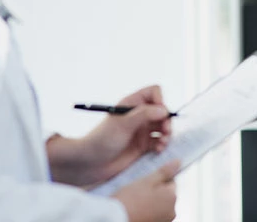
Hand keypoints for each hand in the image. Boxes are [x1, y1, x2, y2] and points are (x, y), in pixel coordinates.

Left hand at [48, 85, 172, 185]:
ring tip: (162, 143)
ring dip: (166, 134)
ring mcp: (142, 130)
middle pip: (162, 111)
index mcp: (132, 104)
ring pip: (163, 127)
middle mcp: (139, 115)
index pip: (153, 92)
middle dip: (166, 120)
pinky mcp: (143, 146)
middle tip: (165, 131)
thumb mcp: (123, 125)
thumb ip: (143, 115)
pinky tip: (158, 150)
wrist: (90, 164)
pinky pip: (159, 141)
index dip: (160, 100)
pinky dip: (162, 144)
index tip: (161, 112)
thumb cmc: (101, 140)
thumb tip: (163, 110)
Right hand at [113, 159, 179, 221]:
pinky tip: (136, 211)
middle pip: (166, 195)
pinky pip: (154, 215)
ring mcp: (164, 221)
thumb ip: (164, 172)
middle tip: (139, 192)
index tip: (146, 182)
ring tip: (135, 202)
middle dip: (155, 192)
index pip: (171, 182)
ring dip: (151, 203)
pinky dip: (148, 212)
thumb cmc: (129, 201)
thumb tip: (178, 162)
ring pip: (159, 206)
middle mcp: (172, 211)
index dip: (158, 180)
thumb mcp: (146, 181)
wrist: (114, 220)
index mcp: (172, 197)